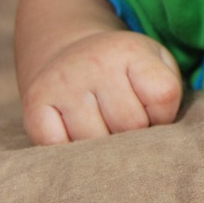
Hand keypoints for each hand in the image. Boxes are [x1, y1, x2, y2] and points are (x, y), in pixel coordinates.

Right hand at [20, 30, 183, 144]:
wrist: (71, 53)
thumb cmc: (125, 70)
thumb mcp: (156, 65)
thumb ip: (168, 93)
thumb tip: (161, 140)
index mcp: (129, 51)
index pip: (163, 95)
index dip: (164, 114)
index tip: (153, 111)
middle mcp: (94, 63)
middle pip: (131, 124)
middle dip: (135, 134)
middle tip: (127, 124)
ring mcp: (61, 83)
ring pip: (96, 142)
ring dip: (105, 148)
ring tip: (104, 128)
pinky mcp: (35, 105)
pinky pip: (58, 147)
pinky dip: (70, 151)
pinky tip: (77, 135)